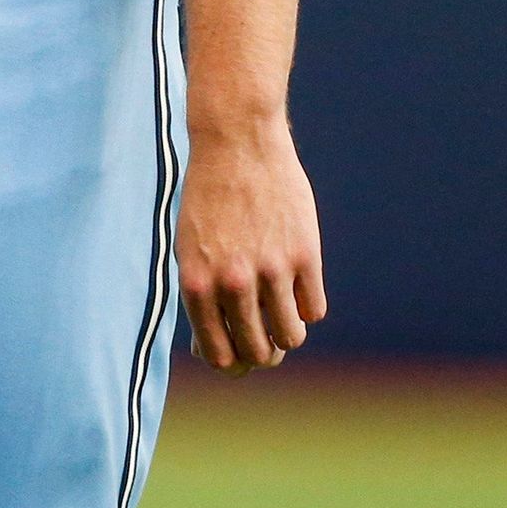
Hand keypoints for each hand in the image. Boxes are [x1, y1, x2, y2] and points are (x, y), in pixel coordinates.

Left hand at [176, 113, 325, 375]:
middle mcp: (233, 282)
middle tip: (266, 339)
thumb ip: (205, 297)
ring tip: (282, 313)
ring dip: (288, 332)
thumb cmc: (208, 199)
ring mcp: (271, 270)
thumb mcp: (191, 248)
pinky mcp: (305, 255)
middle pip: (259, 353)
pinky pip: (314, 309)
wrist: (236, 145)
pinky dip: (307, 305)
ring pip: (292, 337)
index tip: (239, 355)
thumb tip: (218, 351)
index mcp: (197, 283)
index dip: (233, 362)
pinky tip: (297, 286)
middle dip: (264, 353)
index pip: (220, 354)